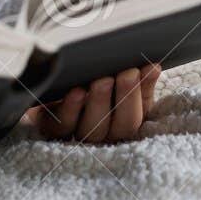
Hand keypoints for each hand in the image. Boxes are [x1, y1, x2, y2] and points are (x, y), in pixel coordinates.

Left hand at [22, 64, 160, 142]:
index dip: (141, 96)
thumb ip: (136, 78)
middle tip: (127, 73)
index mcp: (121, 121)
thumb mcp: (114, 78)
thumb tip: (153, 66)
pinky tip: (76, 92)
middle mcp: (102, 133)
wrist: (47, 82)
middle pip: (120, 127)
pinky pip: (62, 127)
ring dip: (100, 104)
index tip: (141, 69)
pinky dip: (71, 110)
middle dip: (126, 99)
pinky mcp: (51, 127)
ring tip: (103, 80)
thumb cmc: (87, 78)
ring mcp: (76, 133)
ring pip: (92, 129)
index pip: (138, 116)